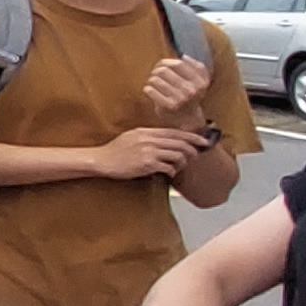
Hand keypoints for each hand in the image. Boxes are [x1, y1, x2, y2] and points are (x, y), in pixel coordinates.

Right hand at [93, 125, 207, 179]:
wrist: (101, 160)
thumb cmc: (115, 150)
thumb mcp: (132, 137)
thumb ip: (149, 137)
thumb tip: (166, 140)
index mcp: (147, 132)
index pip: (175, 132)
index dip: (192, 137)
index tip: (204, 141)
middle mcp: (149, 140)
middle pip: (180, 143)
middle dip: (192, 151)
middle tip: (196, 157)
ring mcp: (148, 151)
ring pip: (177, 155)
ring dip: (182, 163)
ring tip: (178, 167)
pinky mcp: (146, 164)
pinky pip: (168, 167)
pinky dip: (172, 171)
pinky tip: (168, 173)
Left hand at [140, 56, 214, 125]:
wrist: (188, 119)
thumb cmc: (190, 96)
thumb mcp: (200, 81)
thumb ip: (196, 67)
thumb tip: (184, 57)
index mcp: (200, 82)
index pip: (178, 63)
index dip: (166, 62)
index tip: (162, 66)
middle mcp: (192, 90)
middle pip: (164, 70)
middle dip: (156, 71)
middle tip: (155, 75)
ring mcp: (180, 98)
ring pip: (155, 79)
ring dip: (151, 80)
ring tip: (154, 84)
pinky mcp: (168, 106)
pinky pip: (150, 90)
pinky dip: (148, 89)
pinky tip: (151, 91)